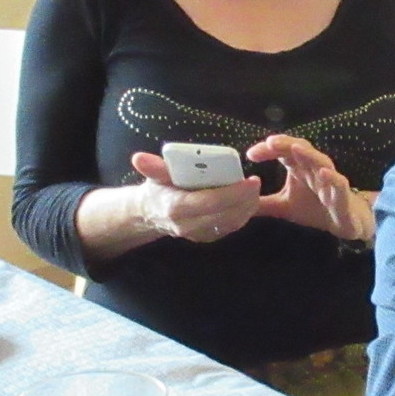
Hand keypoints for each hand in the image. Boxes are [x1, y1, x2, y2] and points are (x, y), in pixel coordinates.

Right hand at [126, 152, 263, 242]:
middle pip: (225, 215)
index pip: (210, 202)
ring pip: (231, 223)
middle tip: (256, 182)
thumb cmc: (158, 189)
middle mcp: (188, 225)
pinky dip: (243, 215)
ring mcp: (198, 234)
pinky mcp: (207, 237)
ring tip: (254, 190)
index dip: (233, 192)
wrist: (152, 214)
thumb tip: (138, 158)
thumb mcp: (155, 175)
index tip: (250, 180)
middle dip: (245, 200)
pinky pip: (230, 228)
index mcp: (177, 208)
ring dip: (247, 208)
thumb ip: (153, 167)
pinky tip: (249, 201)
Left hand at [249, 134, 371, 242]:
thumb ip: (262, 204)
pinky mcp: (342, 194)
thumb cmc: (315, 208)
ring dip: (308, 154)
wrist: (344, 222)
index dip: (268, 150)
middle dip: (286, 144)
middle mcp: (313, 168)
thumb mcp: (283, 207)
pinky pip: (338, 182)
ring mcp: (329, 179)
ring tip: (295, 149)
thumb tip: (238, 202)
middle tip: (270, 142)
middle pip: (300, 149)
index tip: (251, 154)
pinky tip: (323, 172)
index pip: (282, 152)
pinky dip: (332, 177)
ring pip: (320, 161)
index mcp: (299, 168)